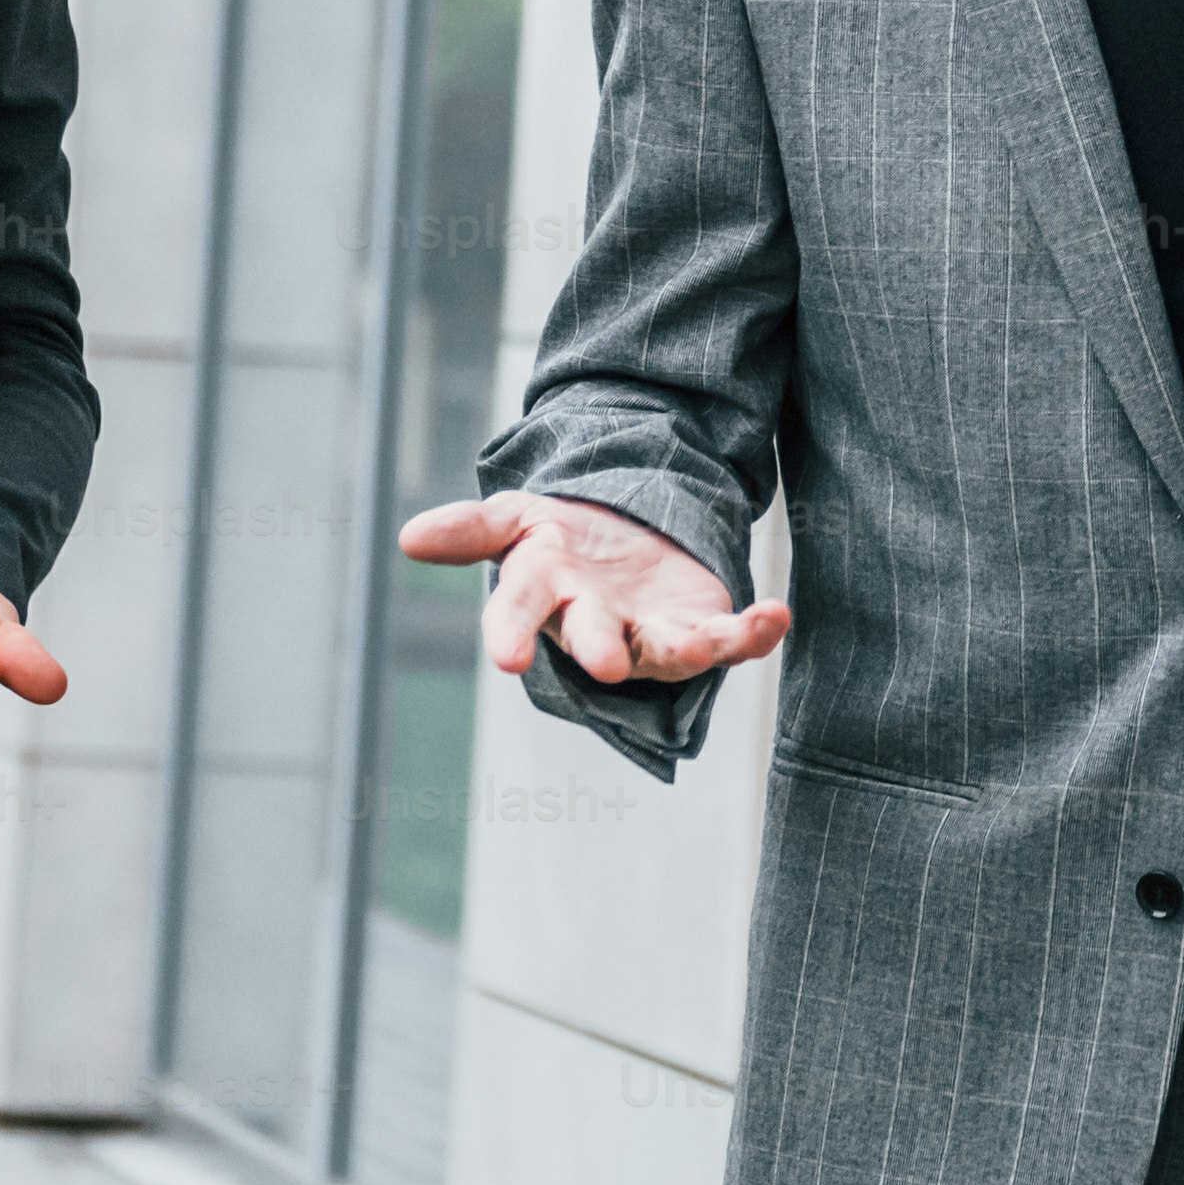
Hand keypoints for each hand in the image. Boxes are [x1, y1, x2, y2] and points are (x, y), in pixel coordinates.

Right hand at [397, 490, 790, 687]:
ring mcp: (649, 633)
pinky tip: (776, 616)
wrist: (625, 534)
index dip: (510, 636)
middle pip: (594, 640)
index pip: (517, 614)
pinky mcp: (698, 627)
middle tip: (607, 665)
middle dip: (600, 649)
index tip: (504, 660)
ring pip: (668, 650)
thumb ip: (470, 529)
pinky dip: (754, 634)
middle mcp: (595, 624)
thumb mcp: (517, 519)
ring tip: (709, 639)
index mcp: (543, 594)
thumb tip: (407, 537)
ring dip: (690, 647)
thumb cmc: (561, 539)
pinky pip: (728, 640)